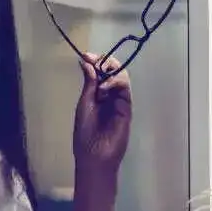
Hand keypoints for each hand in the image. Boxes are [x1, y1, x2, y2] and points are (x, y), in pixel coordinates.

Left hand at [73, 53, 132, 174]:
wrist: (94, 154)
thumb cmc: (85, 132)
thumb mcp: (84, 104)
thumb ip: (88, 83)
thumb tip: (86, 62)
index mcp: (97, 94)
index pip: (100, 73)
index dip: (96, 62)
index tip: (87, 55)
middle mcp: (110, 96)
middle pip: (113, 72)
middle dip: (105, 62)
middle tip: (95, 58)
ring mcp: (119, 101)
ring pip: (122, 78)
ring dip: (111, 72)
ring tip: (99, 78)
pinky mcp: (127, 108)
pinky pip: (125, 90)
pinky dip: (116, 83)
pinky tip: (105, 85)